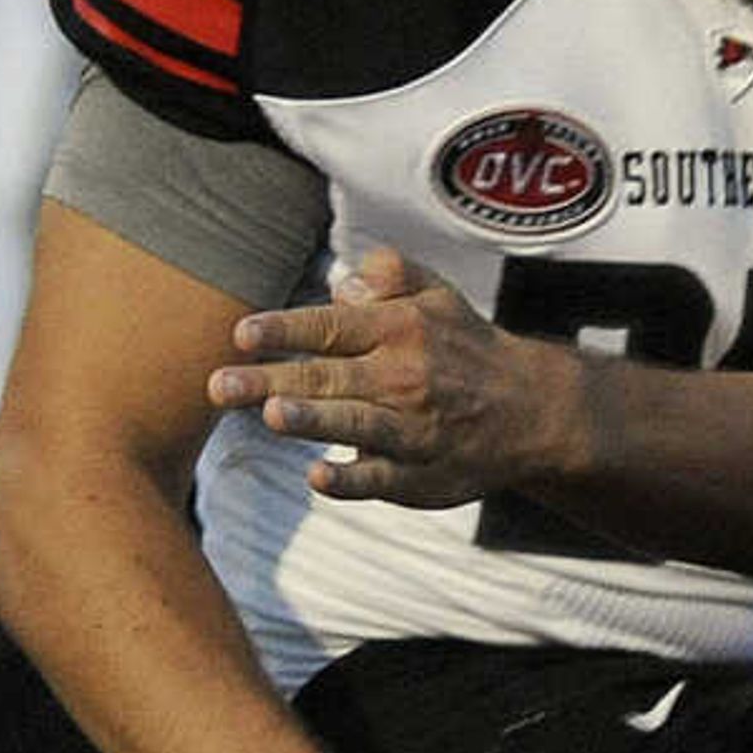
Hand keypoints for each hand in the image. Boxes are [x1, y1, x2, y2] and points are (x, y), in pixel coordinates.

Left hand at [211, 246, 577, 508]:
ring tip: (271, 415)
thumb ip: (392, 274)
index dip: (285, 331)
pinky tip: (319, 476)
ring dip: (314, 419)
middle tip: (218, 386)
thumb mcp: (439, 295)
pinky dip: (353, 478)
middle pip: (330, 376)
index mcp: (400, 329)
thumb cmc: (467, 347)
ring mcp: (415, 428)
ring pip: (358, 422)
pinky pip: (385, 478)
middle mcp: (406, 376)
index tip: (242, 335)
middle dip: (271, 381)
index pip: (332, 326)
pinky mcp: (423, 476)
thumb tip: (340, 277)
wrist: (534, 411)